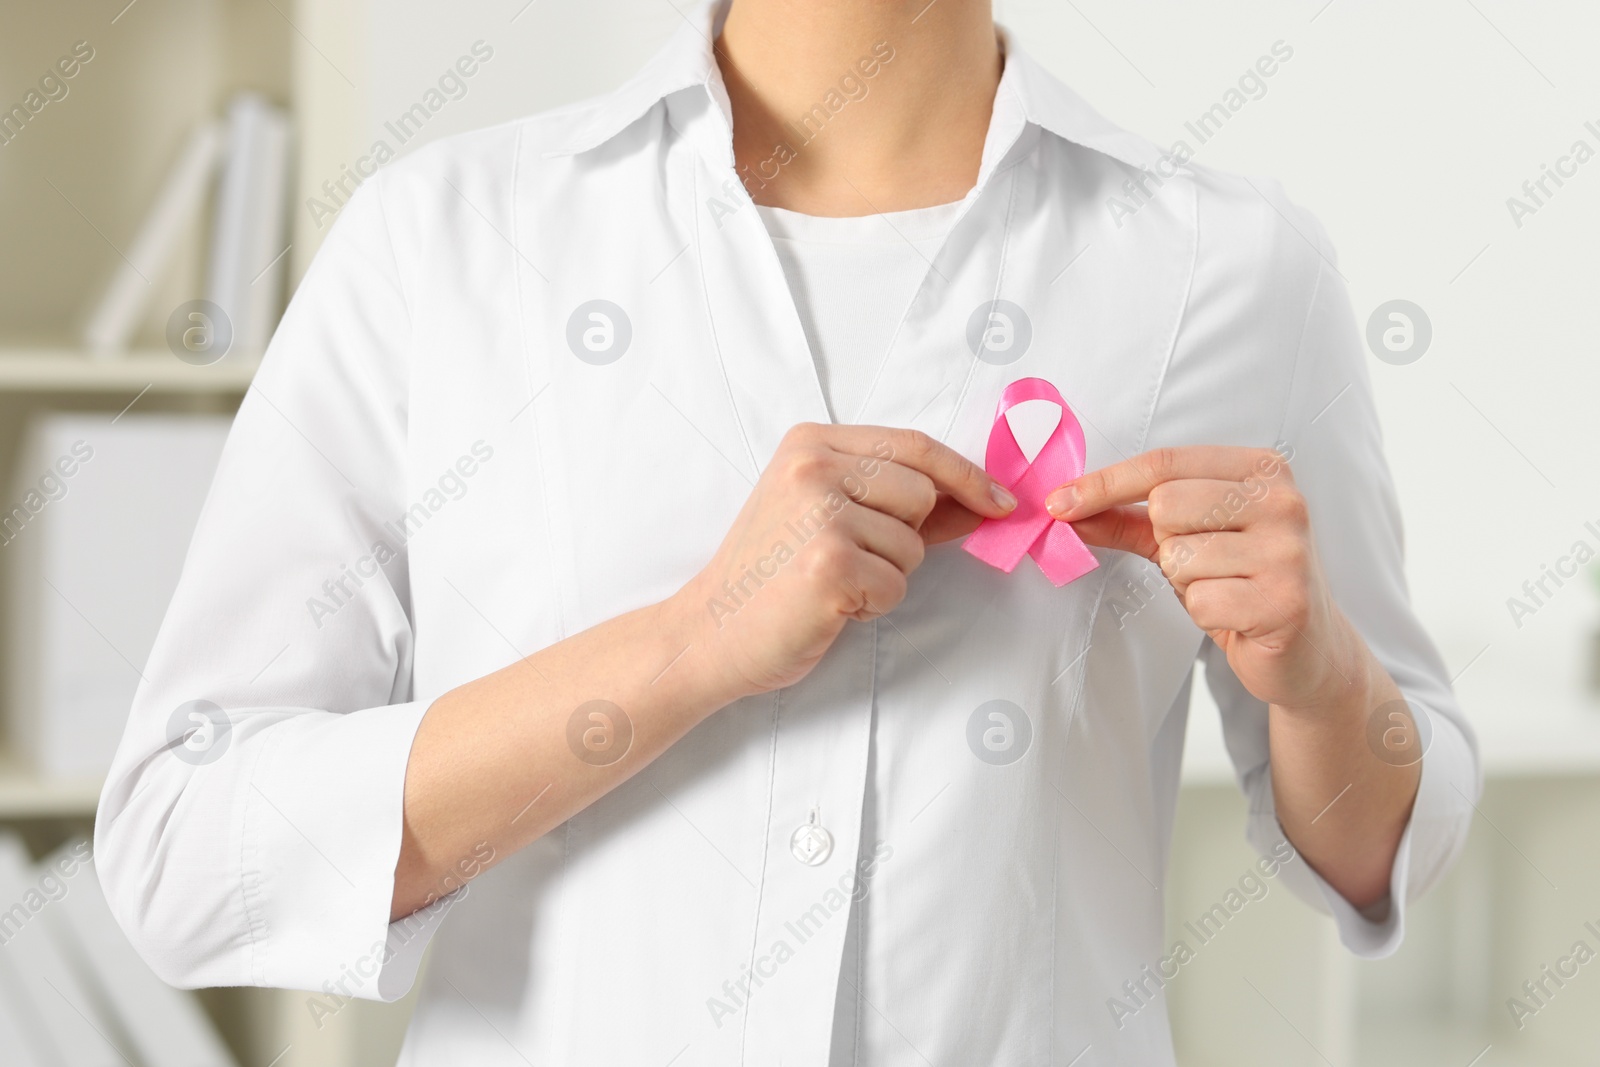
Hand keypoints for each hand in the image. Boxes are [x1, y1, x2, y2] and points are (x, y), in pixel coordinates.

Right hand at [683, 423, 1015, 695]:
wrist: (711, 631)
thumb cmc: (771, 576)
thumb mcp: (827, 515)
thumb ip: (899, 501)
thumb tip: (981, 499)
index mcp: (810, 443)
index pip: (913, 445)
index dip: (965, 474)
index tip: (998, 500)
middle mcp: (812, 468)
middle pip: (922, 493)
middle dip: (906, 536)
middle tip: (850, 557)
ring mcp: (819, 514)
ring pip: (914, 544)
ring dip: (887, 574)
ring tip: (833, 581)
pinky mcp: (829, 563)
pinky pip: (897, 584)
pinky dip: (873, 603)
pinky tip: (830, 604)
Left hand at [1046, 446, 1366, 709]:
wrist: (1309, 650)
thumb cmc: (1242, 583)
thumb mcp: (1187, 540)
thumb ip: (1128, 520)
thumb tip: (1065, 509)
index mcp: (1261, 469)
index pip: (1164, 463)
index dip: (1105, 483)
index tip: (1058, 503)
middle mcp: (1283, 500)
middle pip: (1167, 505)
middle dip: (1166, 543)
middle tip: (1202, 564)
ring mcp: (1289, 550)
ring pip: (1179, 557)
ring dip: (1187, 582)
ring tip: (1225, 589)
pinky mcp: (1285, 601)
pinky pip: (1200, 601)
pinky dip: (1204, 613)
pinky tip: (1236, 615)